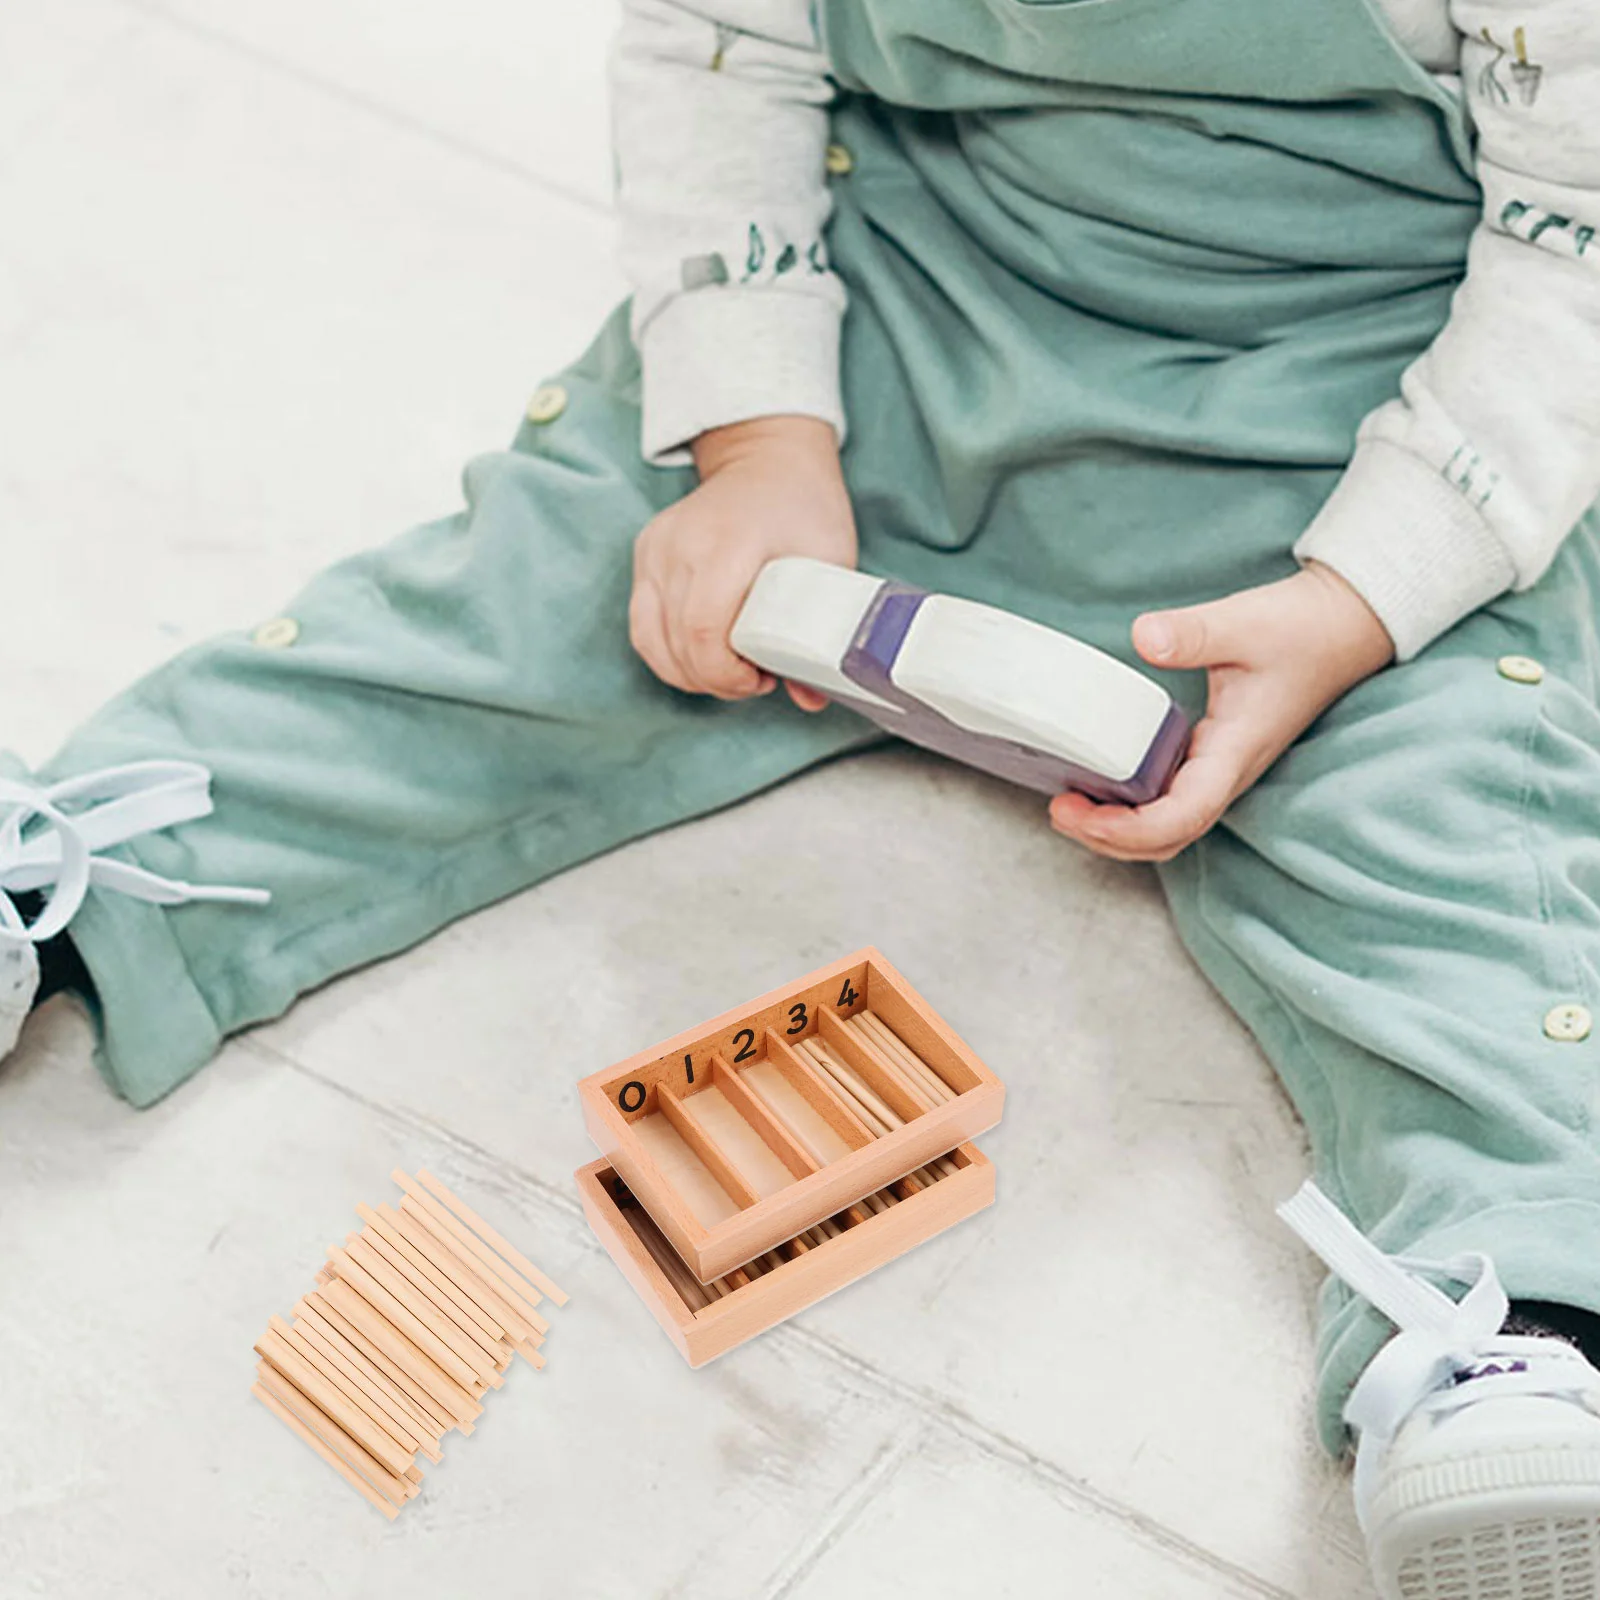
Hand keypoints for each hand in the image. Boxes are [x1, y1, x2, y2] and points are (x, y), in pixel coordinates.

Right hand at [629, 415, 855, 701]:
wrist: (767, 458)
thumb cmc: (804, 507)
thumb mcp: (831, 563)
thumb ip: (820, 632)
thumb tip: (810, 697)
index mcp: (729, 542)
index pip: (704, 630)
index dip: (727, 675)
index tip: (759, 680)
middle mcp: (681, 544)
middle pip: (678, 643)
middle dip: (715, 679)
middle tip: (754, 679)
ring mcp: (656, 548)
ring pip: (652, 641)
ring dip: (689, 672)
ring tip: (730, 670)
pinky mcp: (644, 553)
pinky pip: (643, 624)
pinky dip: (669, 653)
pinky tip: (702, 657)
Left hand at [1048, 560, 1394, 861]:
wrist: (1343, 626)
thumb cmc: (1301, 628)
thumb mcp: (1244, 622)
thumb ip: (1192, 632)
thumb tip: (1143, 637)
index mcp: (1235, 751)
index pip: (1182, 815)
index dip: (1128, 828)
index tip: (1080, 812)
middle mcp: (1228, 772)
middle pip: (1168, 838)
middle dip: (1110, 839)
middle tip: (1058, 811)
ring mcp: (1221, 769)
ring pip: (1168, 828)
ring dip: (1118, 830)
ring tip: (1068, 806)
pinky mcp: (1213, 757)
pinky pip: (1169, 801)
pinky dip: (1131, 808)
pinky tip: (1098, 783)